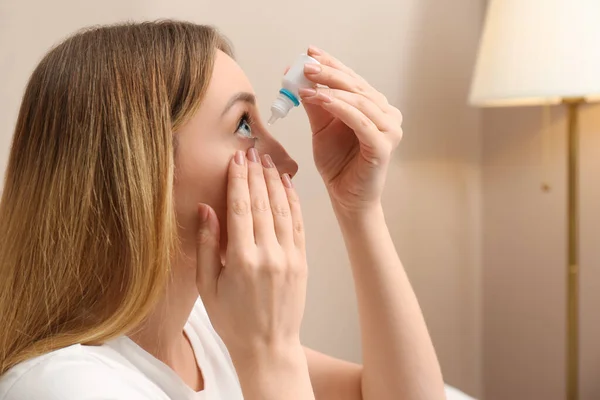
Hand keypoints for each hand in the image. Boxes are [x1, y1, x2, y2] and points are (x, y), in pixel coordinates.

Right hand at [195, 148, 307, 357]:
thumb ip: (208, 246)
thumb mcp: (209, 287)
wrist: (268, 346)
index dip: (238, 180)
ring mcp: (288, 257)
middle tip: (251, 151)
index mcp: (241, 261)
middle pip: (262, 203)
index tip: (236, 159)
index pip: (240, 208)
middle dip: (256, 174)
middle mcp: (268, 255)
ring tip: (267, 161)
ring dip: (275, 182)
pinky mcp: (301, 261)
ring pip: (282, 209)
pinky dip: (293, 202)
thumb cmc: (232, 320)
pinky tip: (287, 185)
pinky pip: (298, 224)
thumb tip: (206, 209)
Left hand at [299, 46, 402, 213]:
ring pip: (360, 101)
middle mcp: (386, 115)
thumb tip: (300, 78)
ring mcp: (389, 130)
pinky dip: (340, 108)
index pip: (352, 79)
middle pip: (357, 86)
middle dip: (329, 73)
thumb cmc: (338, 164)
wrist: (345, 197)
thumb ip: (315, 104)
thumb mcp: (321, 128)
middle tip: (306, 64)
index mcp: (374, 107)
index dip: (331, 64)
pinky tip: (321, 100)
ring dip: (332, 89)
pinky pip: (360, 121)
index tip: (309, 52)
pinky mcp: (382, 146)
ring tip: (308, 83)